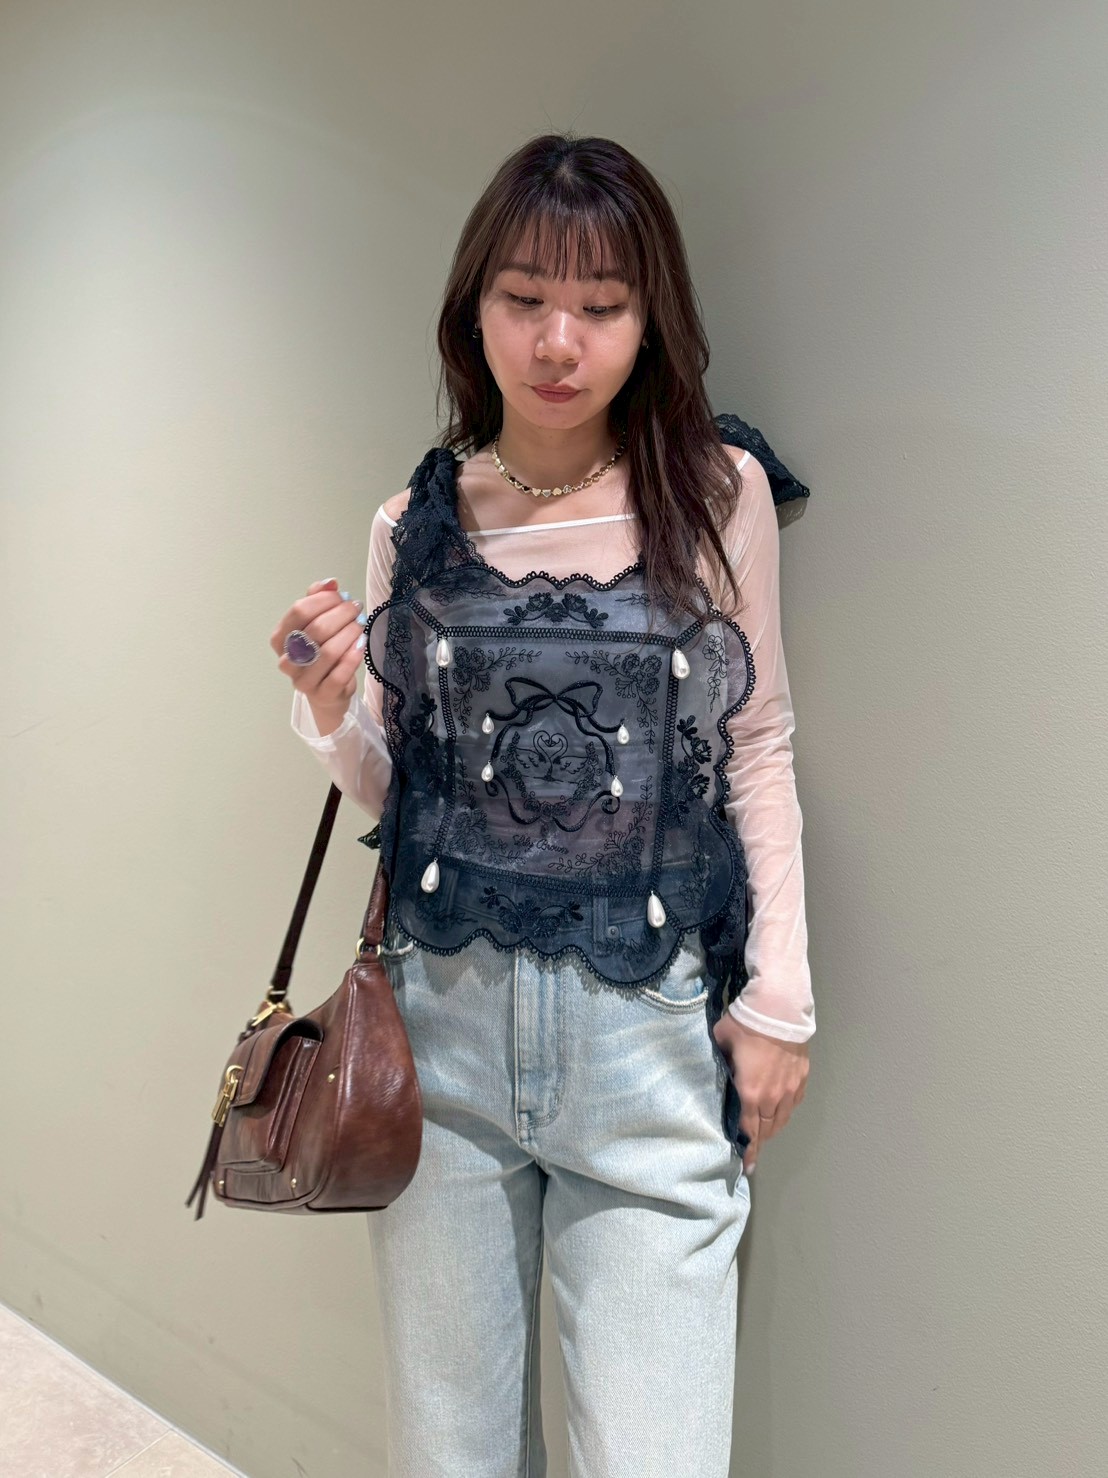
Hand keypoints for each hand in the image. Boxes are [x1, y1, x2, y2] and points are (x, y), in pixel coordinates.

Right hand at [270, 577, 367, 732]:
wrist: (328, 693)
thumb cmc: (320, 653)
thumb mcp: (314, 624)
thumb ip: (318, 600)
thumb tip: (330, 583)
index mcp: (280, 638)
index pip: (299, 611)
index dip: (324, 600)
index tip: (342, 596)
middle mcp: (287, 660)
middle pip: (316, 629)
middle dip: (341, 614)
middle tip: (356, 608)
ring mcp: (303, 680)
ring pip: (329, 651)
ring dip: (350, 633)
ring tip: (361, 625)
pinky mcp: (322, 695)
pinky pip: (339, 674)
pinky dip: (353, 656)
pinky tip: (361, 644)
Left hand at [711, 1012, 809, 1175]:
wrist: (778, 1008)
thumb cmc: (745, 1024)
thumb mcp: (721, 1042)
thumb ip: (720, 1062)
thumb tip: (718, 1069)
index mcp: (750, 1093)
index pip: (749, 1130)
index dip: (748, 1150)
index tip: (746, 1166)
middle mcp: (773, 1097)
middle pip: (766, 1129)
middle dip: (759, 1142)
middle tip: (752, 1153)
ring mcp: (790, 1089)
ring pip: (782, 1119)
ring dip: (772, 1129)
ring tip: (765, 1135)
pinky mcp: (802, 1078)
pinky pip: (794, 1104)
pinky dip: (785, 1112)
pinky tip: (780, 1112)